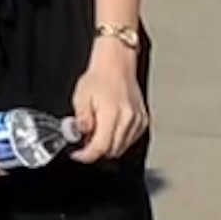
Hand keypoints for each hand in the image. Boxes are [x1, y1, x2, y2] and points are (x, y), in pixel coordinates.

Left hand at [67, 40, 150, 161]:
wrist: (117, 64)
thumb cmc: (99, 77)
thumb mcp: (81, 97)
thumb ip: (81, 120)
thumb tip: (81, 136)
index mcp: (112, 114)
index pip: (101, 147)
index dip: (87, 155)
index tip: (77, 155)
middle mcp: (129, 119)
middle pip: (112, 150)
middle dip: (96, 151)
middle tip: (84, 142)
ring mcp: (138, 121)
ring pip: (122, 147)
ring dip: (107, 146)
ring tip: (96, 132)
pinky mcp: (143, 120)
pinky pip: (130, 140)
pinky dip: (118, 140)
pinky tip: (108, 129)